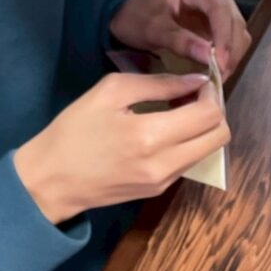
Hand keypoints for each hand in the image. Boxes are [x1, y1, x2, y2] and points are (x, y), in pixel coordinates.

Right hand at [14, 73, 229, 223]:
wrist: (51, 179)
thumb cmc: (75, 129)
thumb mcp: (110, 92)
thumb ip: (158, 84)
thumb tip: (195, 79)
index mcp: (150, 136)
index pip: (209, 115)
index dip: (211, 92)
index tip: (198, 80)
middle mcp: (165, 164)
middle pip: (219, 137)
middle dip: (214, 110)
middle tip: (193, 94)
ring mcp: (164, 182)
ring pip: (208, 151)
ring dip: (203, 127)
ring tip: (177, 110)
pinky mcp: (158, 191)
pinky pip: (189, 162)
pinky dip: (188, 142)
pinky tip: (165, 129)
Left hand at [109, 0, 250, 79]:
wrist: (130, 15)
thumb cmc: (137, 17)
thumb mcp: (153, 29)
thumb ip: (179, 41)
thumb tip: (209, 57)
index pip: (220, 10)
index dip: (224, 38)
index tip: (220, 65)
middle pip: (233, 22)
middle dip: (229, 52)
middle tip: (218, 78)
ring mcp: (218, 5)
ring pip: (237, 32)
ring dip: (231, 56)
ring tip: (216, 77)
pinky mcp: (218, 21)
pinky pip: (231, 39)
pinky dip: (227, 56)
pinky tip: (216, 70)